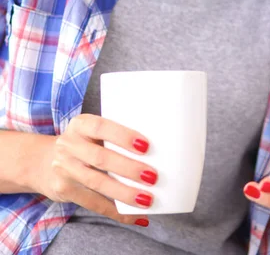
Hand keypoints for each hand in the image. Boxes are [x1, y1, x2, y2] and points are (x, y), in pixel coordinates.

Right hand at [33, 114, 157, 226]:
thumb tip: (156, 149)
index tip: (146, 145)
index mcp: (81, 124)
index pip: (102, 127)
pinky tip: (133, 216)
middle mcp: (69, 144)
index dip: (123, 136)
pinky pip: (92, 203)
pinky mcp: (63, 190)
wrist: (42, 160)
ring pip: (97, 182)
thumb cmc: (83, 143)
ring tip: (146, 199)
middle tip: (152, 176)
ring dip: (124, 193)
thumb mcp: (91, 131)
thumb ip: (114, 136)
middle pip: (100, 158)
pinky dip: (115, 211)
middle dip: (128, 168)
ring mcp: (64, 168)